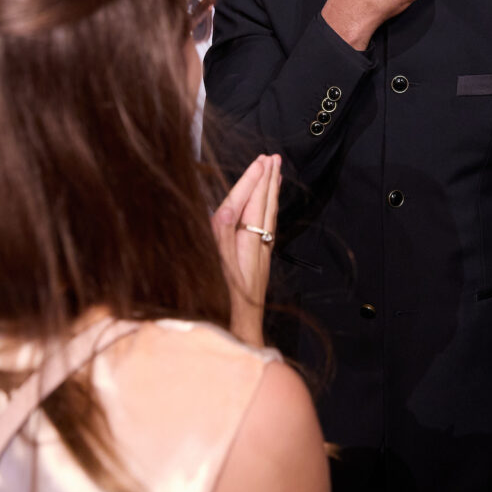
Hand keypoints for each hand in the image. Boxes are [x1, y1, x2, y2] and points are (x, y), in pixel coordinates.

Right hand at [210, 155, 281, 346]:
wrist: (240, 333)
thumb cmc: (224, 307)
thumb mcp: (216, 271)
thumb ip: (220, 240)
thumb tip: (223, 211)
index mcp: (242, 244)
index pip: (247, 204)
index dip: (252, 182)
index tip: (260, 162)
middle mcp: (254, 247)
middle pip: (262, 207)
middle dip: (267, 181)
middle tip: (273, 158)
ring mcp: (259, 255)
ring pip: (267, 217)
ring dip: (270, 193)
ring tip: (275, 173)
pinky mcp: (259, 263)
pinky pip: (266, 228)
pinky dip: (267, 211)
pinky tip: (267, 208)